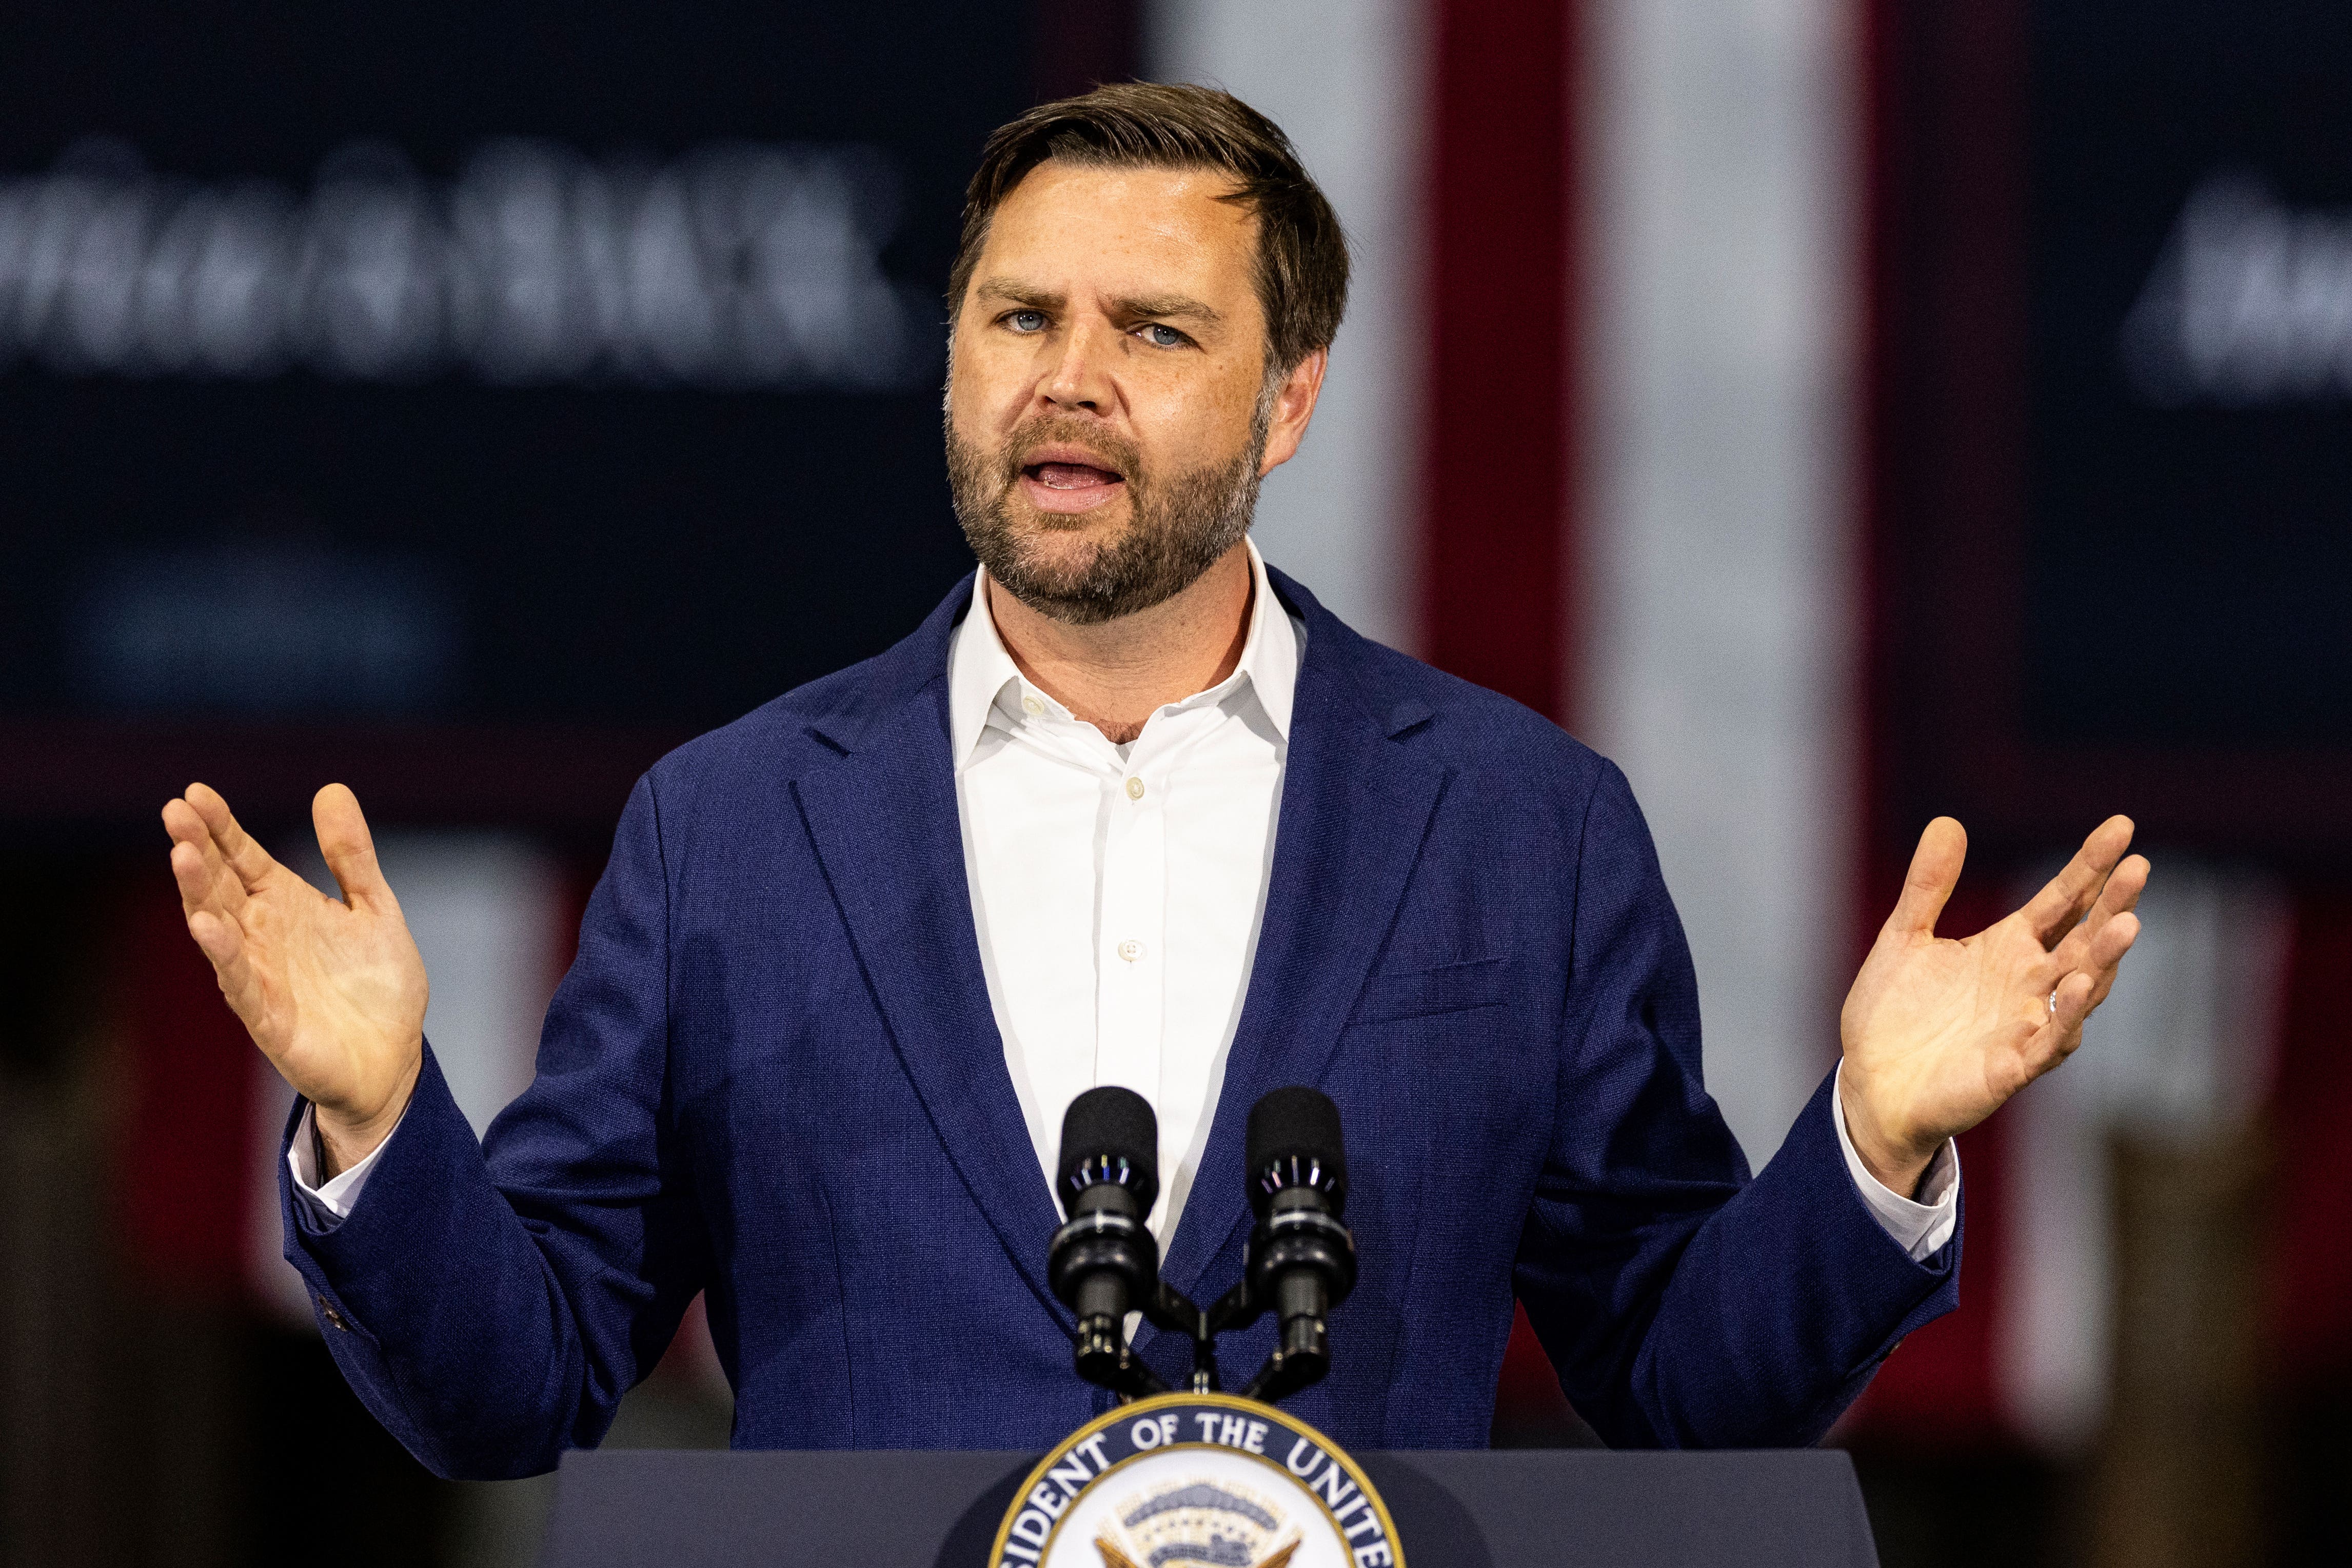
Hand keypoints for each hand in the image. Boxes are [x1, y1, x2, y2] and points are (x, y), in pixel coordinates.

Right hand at [163, 782, 426, 1176]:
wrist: (394, 1058)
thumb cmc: (378, 985)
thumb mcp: (375, 908)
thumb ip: (352, 856)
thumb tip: (332, 788)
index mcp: (286, 905)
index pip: (243, 858)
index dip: (220, 826)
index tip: (195, 792)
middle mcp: (262, 936)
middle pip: (221, 886)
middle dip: (197, 849)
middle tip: (175, 812)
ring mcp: (260, 976)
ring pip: (219, 930)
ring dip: (199, 894)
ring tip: (183, 855)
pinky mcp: (268, 1019)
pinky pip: (240, 983)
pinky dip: (225, 955)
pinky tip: (207, 926)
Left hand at [1839, 815, 2147, 1194]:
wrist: (1870, 1082)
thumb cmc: (1892, 1015)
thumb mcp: (1904, 938)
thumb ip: (1927, 886)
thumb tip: (1947, 821)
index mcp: (2009, 948)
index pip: (2062, 901)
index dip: (2091, 866)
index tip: (2121, 825)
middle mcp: (2029, 984)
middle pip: (2083, 938)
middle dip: (2113, 905)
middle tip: (2139, 866)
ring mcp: (2027, 1025)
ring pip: (2081, 988)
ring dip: (2104, 958)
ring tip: (2127, 923)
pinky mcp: (2013, 1067)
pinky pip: (2050, 1040)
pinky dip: (2066, 1015)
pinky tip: (2078, 985)